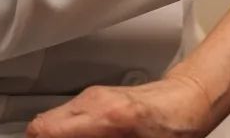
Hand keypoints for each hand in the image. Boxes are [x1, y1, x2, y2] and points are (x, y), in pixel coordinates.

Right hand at [27, 75, 210, 137]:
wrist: (188, 100)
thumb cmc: (171, 128)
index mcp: (105, 117)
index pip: (43, 131)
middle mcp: (93, 101)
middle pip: (40, 126)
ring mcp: (93, 96)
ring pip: (52, 120)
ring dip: (55, 137)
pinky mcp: (96, 97)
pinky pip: (66, 116)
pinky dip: (64, 132)